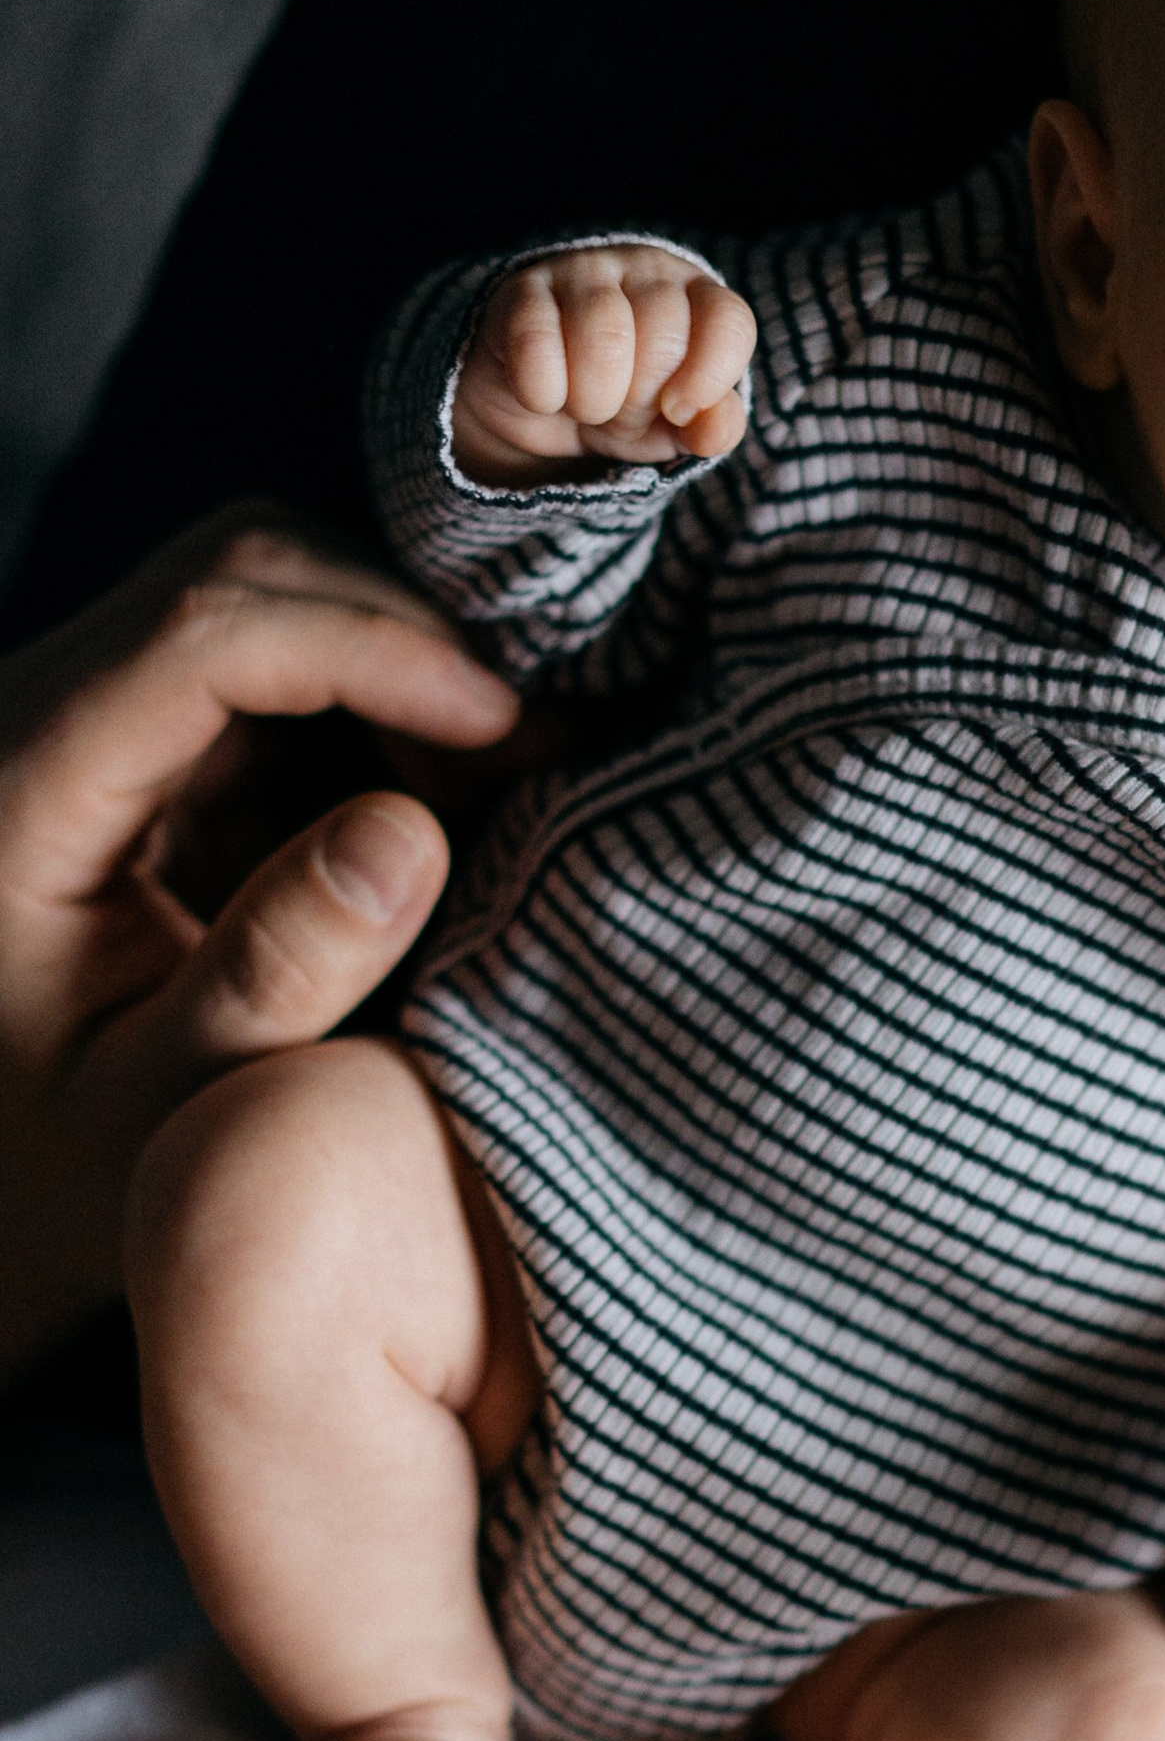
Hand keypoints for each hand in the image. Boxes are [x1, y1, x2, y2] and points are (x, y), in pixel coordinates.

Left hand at [0, 506, 520, 1380]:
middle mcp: (43, 712)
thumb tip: (408, 832)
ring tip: (506, 777)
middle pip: (242, 574)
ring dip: (408, 661)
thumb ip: (272, 976)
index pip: (199, 636)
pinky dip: (390, 700)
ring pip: (277, 593)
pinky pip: (290, 660)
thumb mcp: (163, 1105)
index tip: (502, 725)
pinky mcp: (160, 739)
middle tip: (537, 750)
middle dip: (405, 636)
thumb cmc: (68, 1165)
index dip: (367, 649)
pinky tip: (456, 787)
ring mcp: (101, 711)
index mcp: (17, 788)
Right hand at [452, 246, 755, 484]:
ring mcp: (582, 270)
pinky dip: (543, 393)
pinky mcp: (523, 290)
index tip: (678, 411)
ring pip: (605, 339)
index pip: (729, 322)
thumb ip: (711, 428)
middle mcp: (645, 268)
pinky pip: (538, 346)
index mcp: (696, 294)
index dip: (709, 378)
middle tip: (621, 411)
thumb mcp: (675, 425)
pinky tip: (544, 396)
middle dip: (641, 401)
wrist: (541, 401)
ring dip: (594, 401)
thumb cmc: (625, 402)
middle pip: (664, 339)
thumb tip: (713, 432)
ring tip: (586, 406)